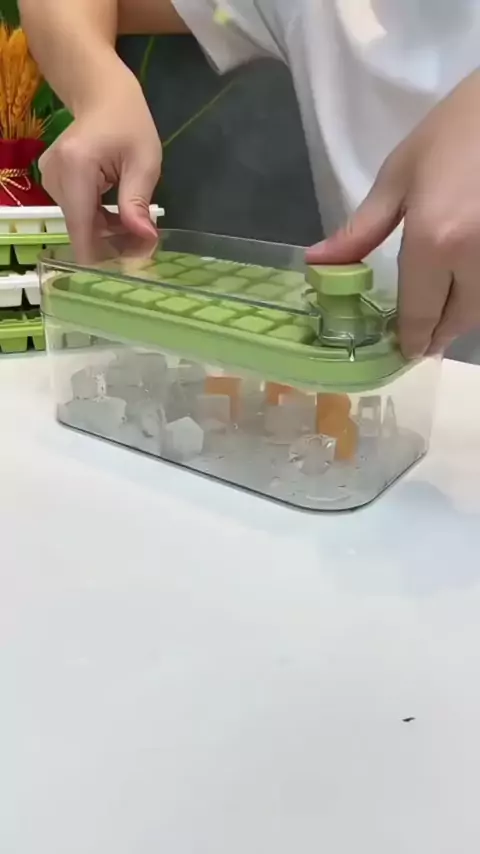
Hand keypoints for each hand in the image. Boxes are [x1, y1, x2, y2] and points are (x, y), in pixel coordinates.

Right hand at [40, 67, 161, 260]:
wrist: (101, 94)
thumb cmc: (128, 122)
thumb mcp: (144, 162)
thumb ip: (137, 202)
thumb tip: (144, 239)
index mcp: (76, 167)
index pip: (82, 229)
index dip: (102, 256)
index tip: (128, 268)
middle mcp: (55, 176)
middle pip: (82, 230)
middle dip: (113, 245)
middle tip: (146, 245)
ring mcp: (50, 180)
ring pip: (81, 225)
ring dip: (108, 234)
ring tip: (135, 227)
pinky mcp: (53, 183)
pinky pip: (79, 214)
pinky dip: (99, 221)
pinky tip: (117, 215)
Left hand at [307, 70, 479, 357]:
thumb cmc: (454, 130)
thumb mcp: (399, 176)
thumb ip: (361, 231)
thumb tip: (319, 263)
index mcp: (435, 241)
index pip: (420, 312)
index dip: (410, 338)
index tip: (402, 350)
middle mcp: (475, 260)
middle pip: (457, 320)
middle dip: (437, 334)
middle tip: (419, 340)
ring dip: (461, 318)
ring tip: (441, 317)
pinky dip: (479, 296)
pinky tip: (465, 288)